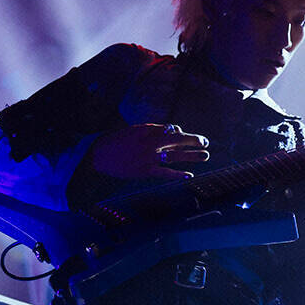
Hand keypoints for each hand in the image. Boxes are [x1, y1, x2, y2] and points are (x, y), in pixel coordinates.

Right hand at [88, 123, 209, 180]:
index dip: (181, 133)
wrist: (98, 154)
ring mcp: (149, 156)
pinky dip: (179, 174)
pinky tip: (190, 175)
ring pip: (176, 155)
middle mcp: (151, 142)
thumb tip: (170, 132)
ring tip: (205, 155)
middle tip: (205, 142)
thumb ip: (152, 132)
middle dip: (194, 140)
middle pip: (178, 140)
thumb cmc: (116, 141)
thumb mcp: (134, 131)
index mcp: (148, 130)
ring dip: (193, 156)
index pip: (172, 129)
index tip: (185, 136)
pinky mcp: (145, 170)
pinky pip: (166, 172)